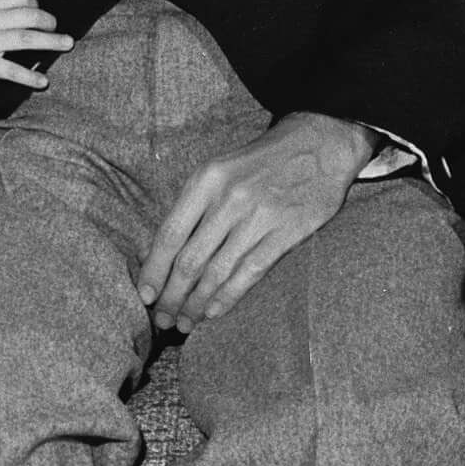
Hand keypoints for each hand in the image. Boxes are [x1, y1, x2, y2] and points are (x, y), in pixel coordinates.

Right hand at [0, 0, 72, 84]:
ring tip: (67, 45)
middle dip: (50, 21)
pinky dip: (29, 75)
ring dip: (51, 43)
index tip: (38, 9)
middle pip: (31, 16)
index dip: (34, 2)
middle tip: (58, 28)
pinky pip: (10, 69)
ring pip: (28, 40)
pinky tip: (42, 81)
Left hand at [139, 112, 372, 329]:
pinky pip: (251, 271)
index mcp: (207, 180)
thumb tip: (160, 252)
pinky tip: (216, 311)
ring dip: (197, 303)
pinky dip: (230, 296)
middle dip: (172, 296)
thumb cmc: (261, 161)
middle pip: (190, 260)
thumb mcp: (220, 169)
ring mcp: (260, 217)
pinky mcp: (287, 231)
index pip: (170, 234)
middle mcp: (230, 199)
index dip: (154, 270)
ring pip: (218, 272)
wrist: (319, 144)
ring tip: (187, 322)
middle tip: (163, 318)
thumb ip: (194, 206)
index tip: (145, 295)